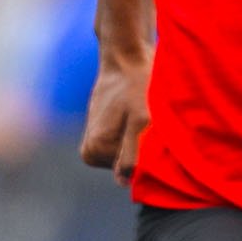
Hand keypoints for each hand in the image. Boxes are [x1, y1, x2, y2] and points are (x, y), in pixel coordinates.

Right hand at [79, 48, 151, 183]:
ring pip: (128, 155)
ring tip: (144, 117)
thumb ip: (131, 154)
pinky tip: (139, 116)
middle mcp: (90, 151)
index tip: (151, 133)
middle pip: (126, 166)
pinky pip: (126, 145)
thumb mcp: (140, 121)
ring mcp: (96, 142)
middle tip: (149, 124)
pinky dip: (137, 135)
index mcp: (94, 151)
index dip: (147, 157)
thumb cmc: (137, 86)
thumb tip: (123, 183)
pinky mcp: (104, 132)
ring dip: (141, 142)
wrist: (126, 57)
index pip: (130, 173)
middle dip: (143, 151)